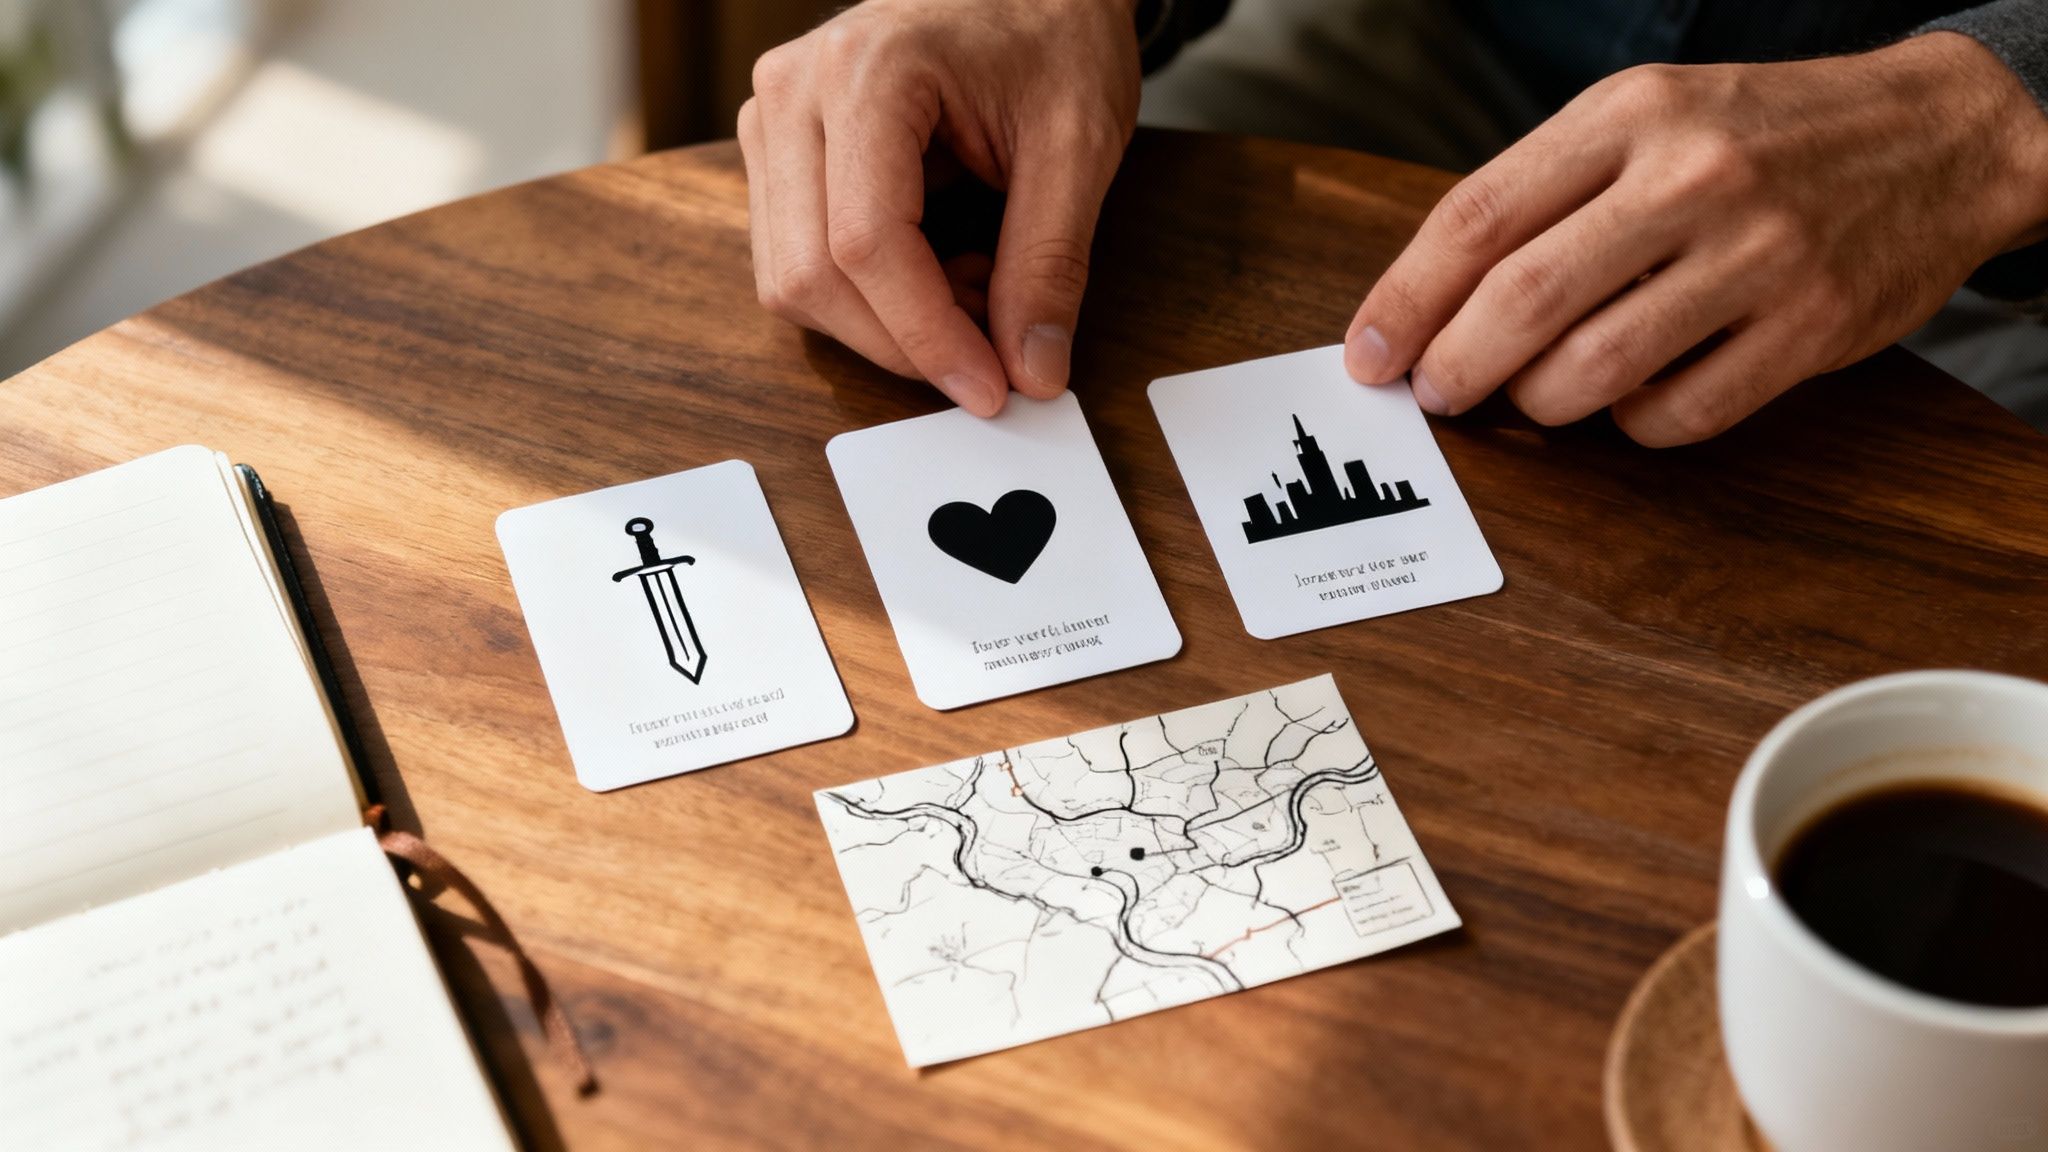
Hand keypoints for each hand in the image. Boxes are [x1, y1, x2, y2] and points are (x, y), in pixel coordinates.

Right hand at [738, 0, 1140, 415]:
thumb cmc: (1053, 36)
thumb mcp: (1077, 146)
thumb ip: (1050, 263)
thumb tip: (1032, 373)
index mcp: (867, 70)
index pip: (865, 243)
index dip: (927, 336)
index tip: (990, 389)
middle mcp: (794, 91)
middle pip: (809, 275)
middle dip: (903, 341)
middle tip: (995, 350)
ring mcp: (772, 119)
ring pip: (791, 281)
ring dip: (885, 323)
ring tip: (977, 287)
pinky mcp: (778, 149)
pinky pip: (796, 261)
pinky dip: (869, 298)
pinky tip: (940, 269)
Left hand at [1344, 33, 2047, 446]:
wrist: (1938, 135)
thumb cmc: (1758, 137)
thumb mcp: (1649, 119)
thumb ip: (1546, 195)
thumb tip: (1430, 306)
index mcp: (1630, 115)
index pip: (1478, 217)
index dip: (1405, 301)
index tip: (1369, 356)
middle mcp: (1690, 177)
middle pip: (1522, 301)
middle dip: (1455, 368)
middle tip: (1436, 395)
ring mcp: (1757, 254)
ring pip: (1593, 371)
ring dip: (1539, 403)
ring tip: (1534, 394)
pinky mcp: (1810, 327)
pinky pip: (1678, 415)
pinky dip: (1632, 426)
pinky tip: (1632, 399)